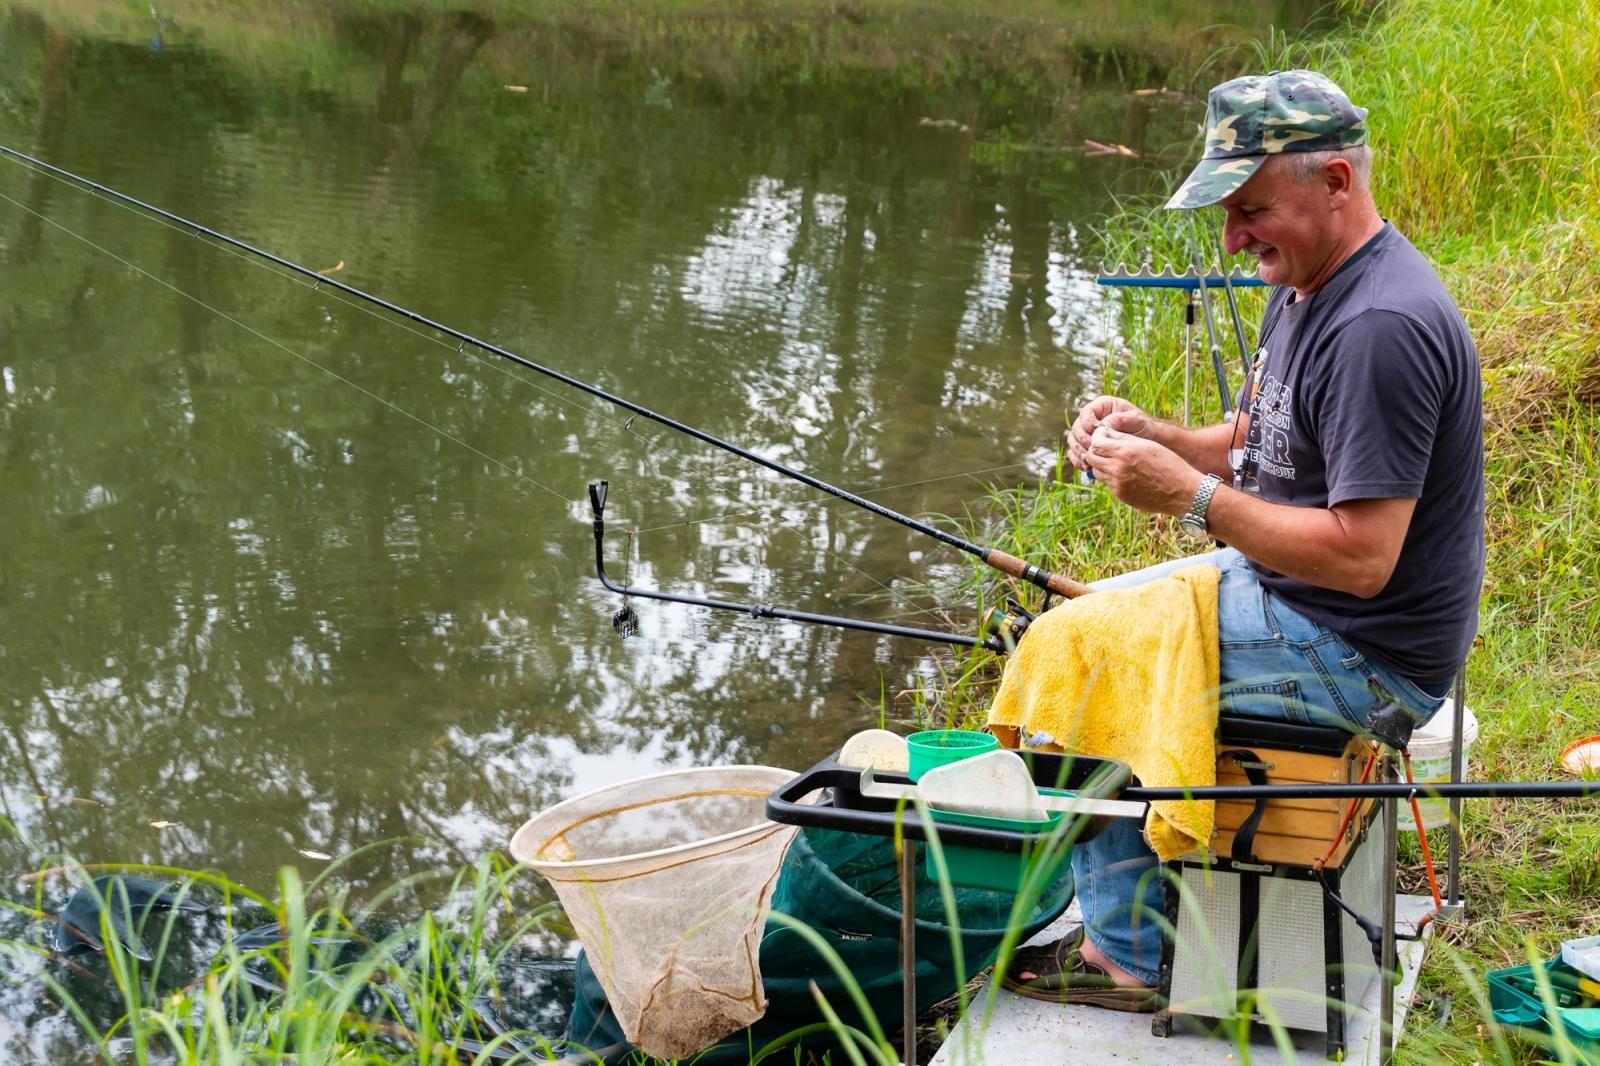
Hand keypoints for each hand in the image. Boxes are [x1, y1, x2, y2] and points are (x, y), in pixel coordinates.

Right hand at [1066, 396, 1153, 470]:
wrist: (1148, 442)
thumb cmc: (1143, 427)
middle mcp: (1091, 418)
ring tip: (1088, 460)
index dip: (1087, 424)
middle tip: (1091, 449)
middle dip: (1081, 440)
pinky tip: (1087, 467)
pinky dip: (1078, 460)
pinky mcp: (1087, 447)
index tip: (1095, 433)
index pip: (1086, 413)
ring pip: (1073, 441)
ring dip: (1078, 451)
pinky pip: (1075, 453)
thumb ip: (1121, 419)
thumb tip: (1104, 424)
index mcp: (1101, 406)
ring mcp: (1087, 433)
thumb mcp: (1136, 420)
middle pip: (1076, 428)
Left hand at [1084, 424, 1201, 514]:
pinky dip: (1111, 477)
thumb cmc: (1169, 464)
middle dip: (1096, 451)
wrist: (1182, 491)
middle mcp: (1118, 469)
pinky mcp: (1121, 495)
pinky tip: (1125, 473)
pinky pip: (1108, 483)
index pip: (1096, 442)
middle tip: (1105, 448)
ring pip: (1097, 472)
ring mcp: (1118, 484)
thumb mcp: (1148, 444)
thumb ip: (1124, 439)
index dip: (1097, 437)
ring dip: (1102, 465)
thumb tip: (1105, 433)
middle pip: (1092, 457)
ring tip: (1116, 461)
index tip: (1103, 435)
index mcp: (1125, 452)